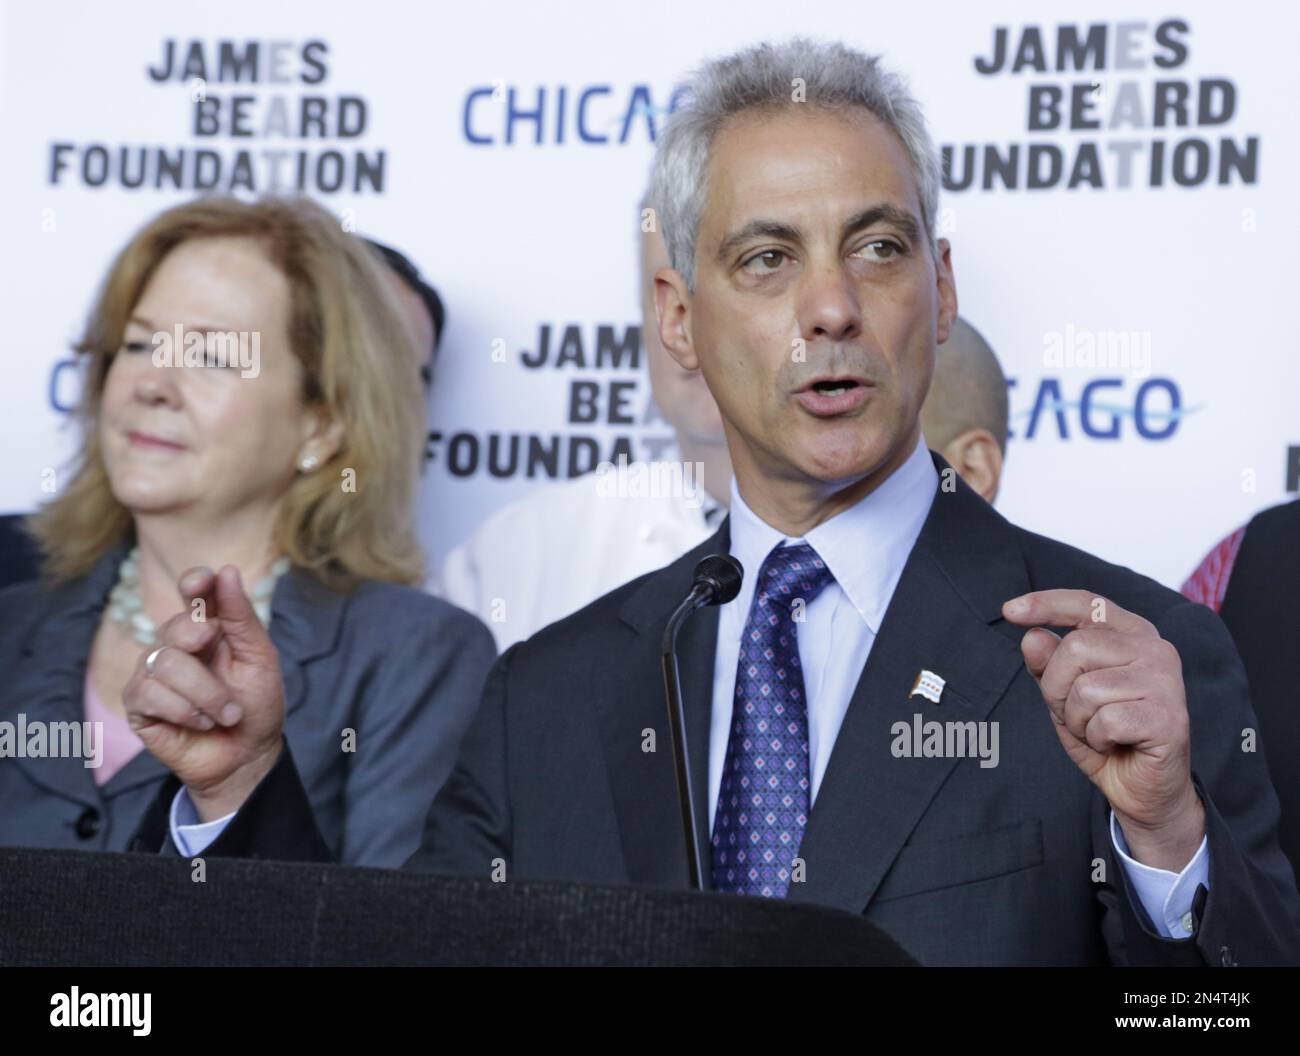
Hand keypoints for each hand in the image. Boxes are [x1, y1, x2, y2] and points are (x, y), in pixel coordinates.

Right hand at [123, 565, 285, 821]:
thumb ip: (241, 617)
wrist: (247, 756)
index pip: (193, 593)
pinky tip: (200, 723)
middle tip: (225, 670)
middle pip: (176, 627)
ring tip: (225, 714)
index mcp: (208, 628)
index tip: (201, 584)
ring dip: (206, 694)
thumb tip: (226, 571)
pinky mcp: (138, 703)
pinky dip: (185, 711)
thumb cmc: (256, 705)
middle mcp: (176, 645)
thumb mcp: (259, 658)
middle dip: (204, 648)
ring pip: (166, 663)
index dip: (194, 583)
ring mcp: (153, 673)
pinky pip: (151, 692)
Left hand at [1002, 589, 1204, 871]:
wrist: (1142, 791)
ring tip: (1100, 731)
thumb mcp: (1064, 696)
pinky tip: (1115, 744)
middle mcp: (1156, 649)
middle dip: (1057, 689)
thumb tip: (1032, 636)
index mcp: (1132, 635)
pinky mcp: (1170, 718)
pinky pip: (1105, 720)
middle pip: (1074, 649)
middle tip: (1079, 716)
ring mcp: (1167, 682)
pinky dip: (1096, 739)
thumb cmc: (1105, 737)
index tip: (1009, 610)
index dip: (1047, 604)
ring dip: (1078, 720)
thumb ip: (1047, 665)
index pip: (1088, 604)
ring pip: (1086, 688)